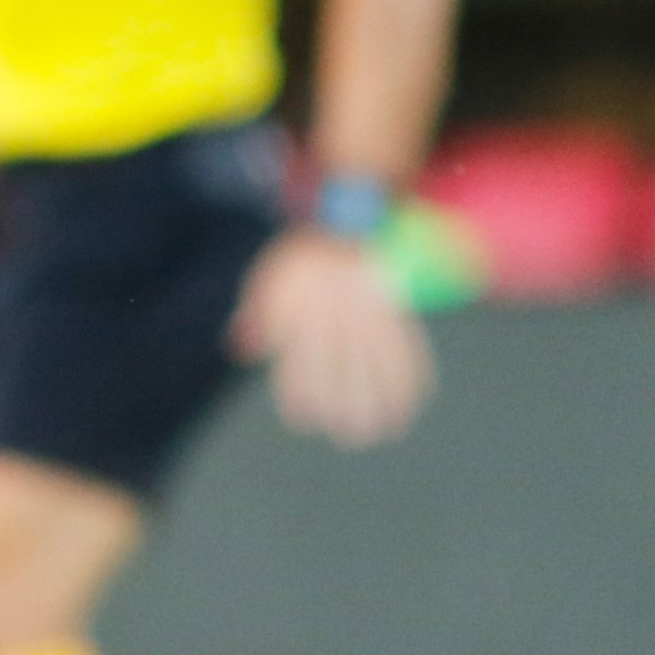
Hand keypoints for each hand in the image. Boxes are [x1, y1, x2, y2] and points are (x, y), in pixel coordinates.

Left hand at [230, 227, 433, 447]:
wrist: (339, 218)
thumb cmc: (298, 259)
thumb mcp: (267, 277)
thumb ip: (256, 313)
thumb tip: (243, 348)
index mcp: (300, 301)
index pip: (299, 352)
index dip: (301, 389)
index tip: (304, 420)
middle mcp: (334, 306)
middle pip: (342, 360)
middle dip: (346, 401)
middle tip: (350, 436)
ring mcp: (366, 305)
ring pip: (377, 356)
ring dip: (382, 397)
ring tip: (382, 431)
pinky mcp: (392, 303)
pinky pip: (406, 342)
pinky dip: (411, 374)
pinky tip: (410, 403)